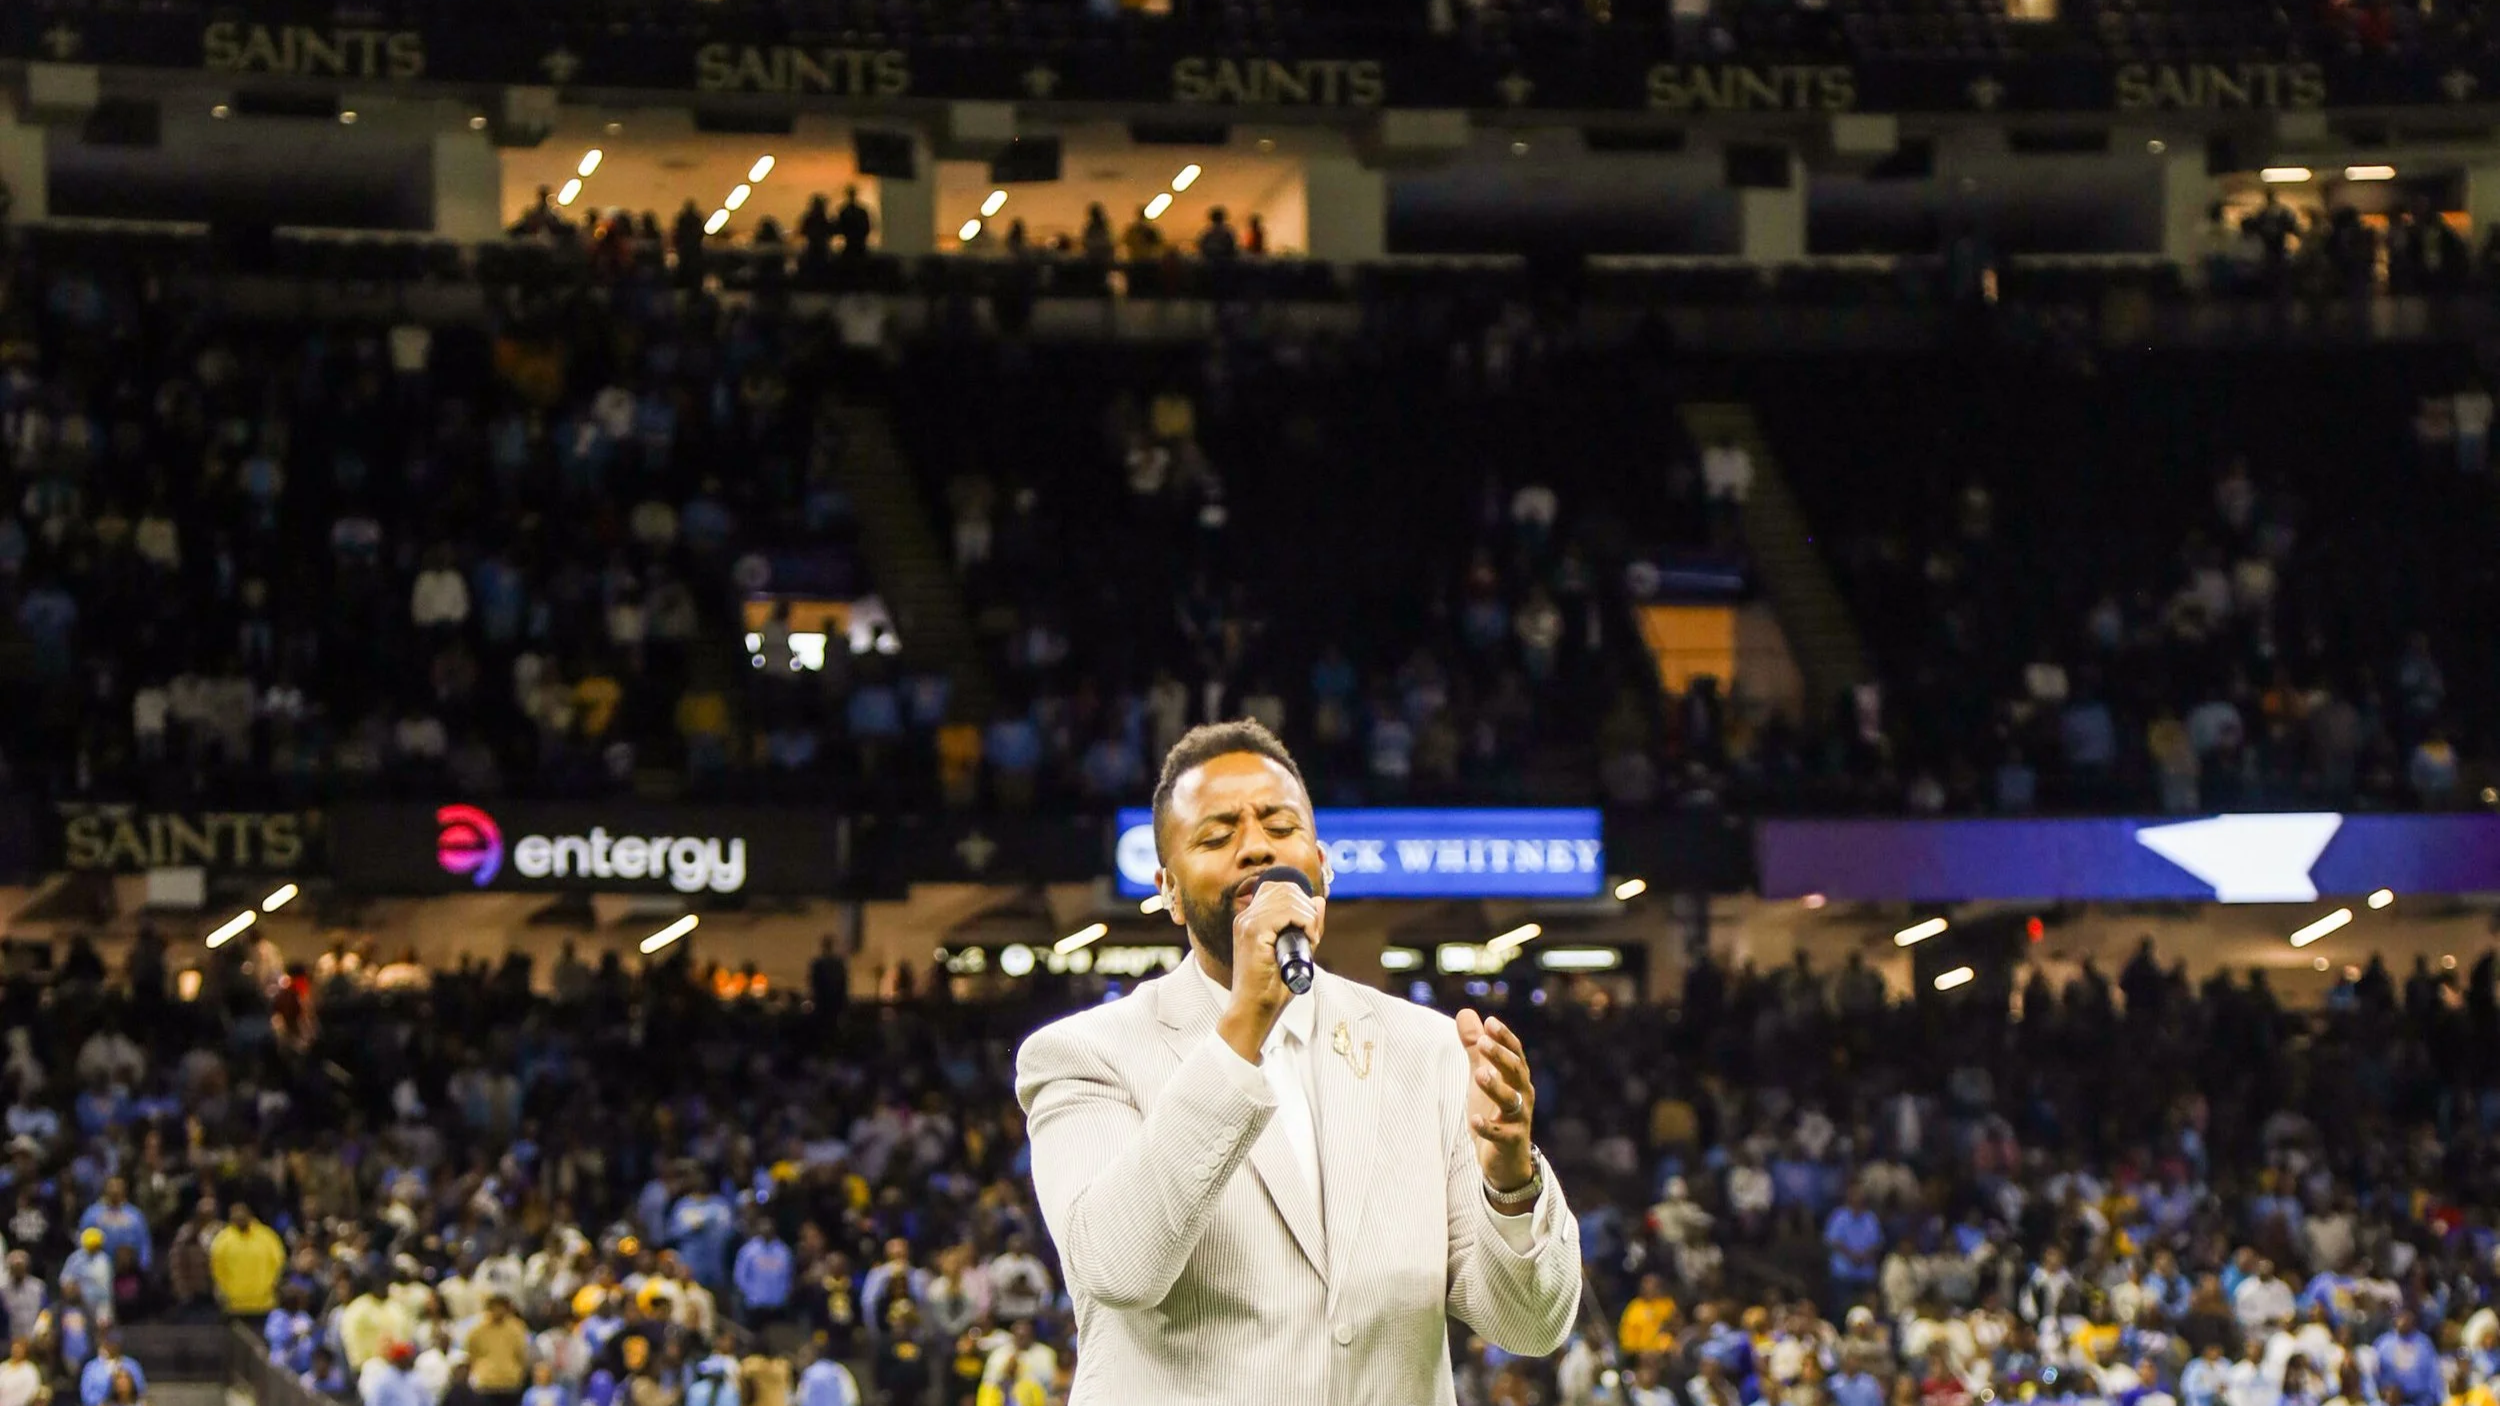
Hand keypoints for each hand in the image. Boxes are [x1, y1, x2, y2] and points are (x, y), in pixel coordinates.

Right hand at [1215, 877, 1322, 1063]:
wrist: (1253, 1011)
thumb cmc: (1270, 988)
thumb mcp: (1295, 950)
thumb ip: (1306, 925)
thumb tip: (1318, 901)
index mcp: (1250, 919)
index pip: (1277, 887)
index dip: (1299, 899)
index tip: (1308, 925)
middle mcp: (1246, 916)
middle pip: (1284, 889)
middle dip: (1307, 907)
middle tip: (1312, 934)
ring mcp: (1247, 923)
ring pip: (1288, 898)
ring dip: (1308, 916)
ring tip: (1310, 938)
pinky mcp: (1254, 933)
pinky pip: (1287, 912)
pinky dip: (1305, 922)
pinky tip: (1308, 939)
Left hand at [1457, 1009, 1535, 1196]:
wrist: (1506, 1159)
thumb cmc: (1495, 1110)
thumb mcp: (1484, 1075)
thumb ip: (1475, 1047)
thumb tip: (1465, 1012)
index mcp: (1517, 1077)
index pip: (1515, 1053)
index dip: (1505, 1038)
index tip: (1490, 1022)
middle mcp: (1523, 1095)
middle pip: (1516, 1071)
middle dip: (1501, 1056)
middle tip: (1483, 1042)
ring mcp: (1519, 1119)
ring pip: (1511, 1100)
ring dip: (1496, 1087)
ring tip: (1479, 1074)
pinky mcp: (1511, 1142)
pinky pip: (1501, 1134)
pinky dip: (1488, 1127)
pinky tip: (1473, 1119)